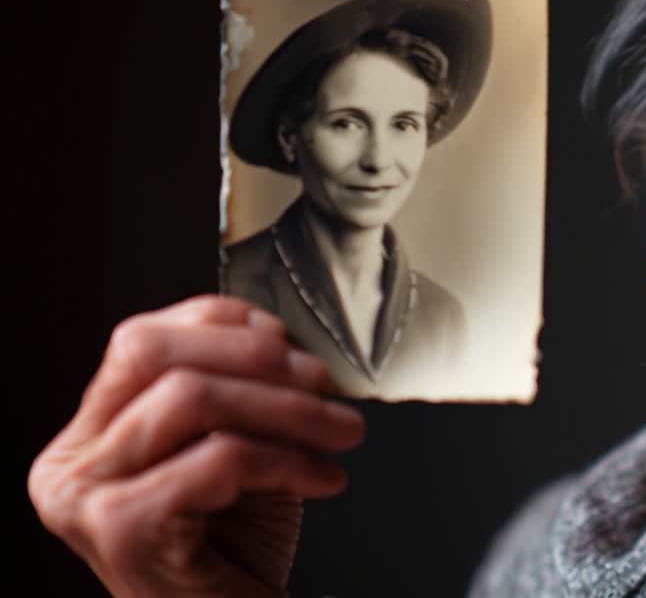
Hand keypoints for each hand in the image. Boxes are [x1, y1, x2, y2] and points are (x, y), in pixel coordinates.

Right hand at [29, 295, 365, 596]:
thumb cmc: (235, 550)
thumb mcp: (236, 449)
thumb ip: (239, 392)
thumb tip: (285, 336)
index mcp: (91, 433)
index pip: (142, 340)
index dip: (221, 325)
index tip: (290, 341)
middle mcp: (71, 462)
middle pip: (154, 355)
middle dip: (255, 358)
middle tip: (324, 383)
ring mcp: (86, 497)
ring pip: (190, 398)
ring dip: (288, 408)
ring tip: (342, 432)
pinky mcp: (122, 531)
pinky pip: (219, 459)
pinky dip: (286, 460)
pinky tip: (323, 478)